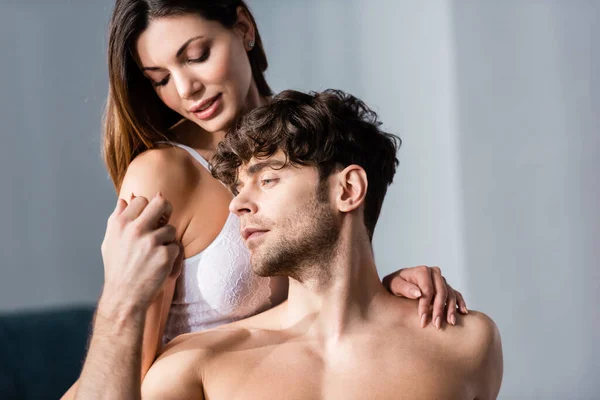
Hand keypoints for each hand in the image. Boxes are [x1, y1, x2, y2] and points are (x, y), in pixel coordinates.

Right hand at [100, 193, 181, 314]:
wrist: (124, 295)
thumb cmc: (117, 268)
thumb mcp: (110, 241)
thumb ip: (118, 218)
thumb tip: (125, 199)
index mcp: (120, 223)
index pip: (142, 200)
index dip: (148, 207)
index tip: (149, 216)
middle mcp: (135, 229)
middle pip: (161, 203)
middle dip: (166, 210)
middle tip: (165, 220)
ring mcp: (151, 241)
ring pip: (171, 229)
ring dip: (167, 240)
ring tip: (155, 254)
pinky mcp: (165, 255)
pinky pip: (176, 247)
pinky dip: (171, 256)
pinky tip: (159, 264)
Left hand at [382, 265, 466, 328]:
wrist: (397, 284)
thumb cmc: (394, 285)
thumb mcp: (394, 285)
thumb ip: (405, 288)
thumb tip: (418, 293)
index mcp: (422, 271)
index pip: (428, 290)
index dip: (426, 305)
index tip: (423, 320)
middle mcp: (434, 273)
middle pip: (441, 292)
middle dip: (439, 309)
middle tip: (437, 325)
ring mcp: (441, 280)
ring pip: (450, 294)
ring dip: (451, 309)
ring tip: (451, 323)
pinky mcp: (445, 286)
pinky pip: (455, 294)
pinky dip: (460, 302)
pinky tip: (462, 313)